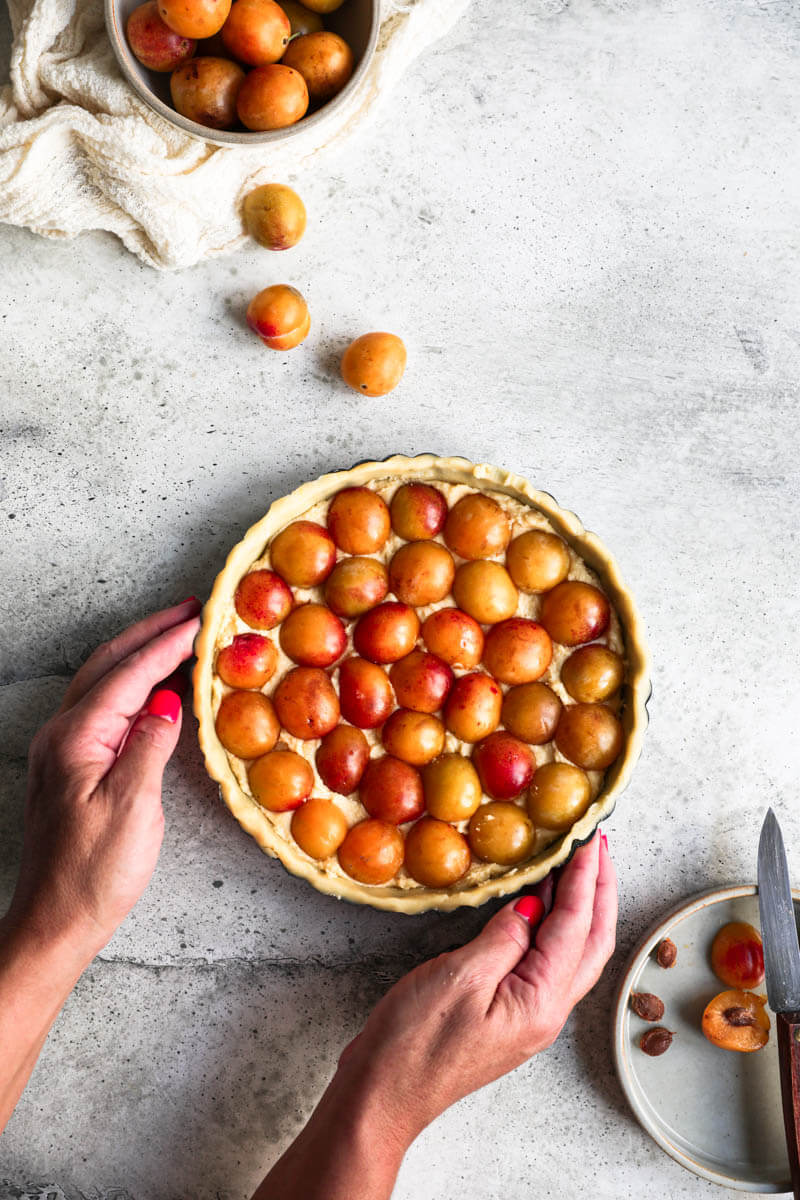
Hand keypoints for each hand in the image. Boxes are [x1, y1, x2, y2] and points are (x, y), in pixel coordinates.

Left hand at [5, 599, 200, 960]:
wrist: (55, 922)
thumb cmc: (94, 873)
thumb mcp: (133, 806)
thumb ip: (150, 744)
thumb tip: (169, 701)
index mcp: (76, 738)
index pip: (129, 675)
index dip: (166, 645)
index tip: (200, 620)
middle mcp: (62, 735)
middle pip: (108, 665)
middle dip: (149, 633)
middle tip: (190, 611)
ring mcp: (63, 751)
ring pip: (102, 682)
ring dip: (138, 654)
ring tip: (176, 637)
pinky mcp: (72, 768)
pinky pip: (103, 707)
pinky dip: (131, 685)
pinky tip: (155, 690)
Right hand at [257, 833, 615, 1199]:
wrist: (384, 1095)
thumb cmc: (414, 1044)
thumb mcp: (459, 977)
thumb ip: (504, 937)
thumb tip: (532, 906)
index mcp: (541, 1002)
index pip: (576, 927)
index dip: (584, 879)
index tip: (589, 838)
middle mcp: (546, 1011)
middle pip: (591, 942)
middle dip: (599, 890)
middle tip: (598, 844)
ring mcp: (529, 1014)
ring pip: (572, 951)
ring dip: (580, 905)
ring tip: (578, 864)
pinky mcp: (508, 1012)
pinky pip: (545, 960)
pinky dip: (552, 924)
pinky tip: (538, 902)